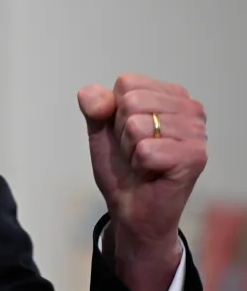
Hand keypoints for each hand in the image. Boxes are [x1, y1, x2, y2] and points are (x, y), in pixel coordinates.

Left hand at [78, 74, 206, 290]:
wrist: (130, 207)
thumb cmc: (121, 166)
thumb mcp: (100, 129)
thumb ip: (94, 105)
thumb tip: (94, 95)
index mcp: (170, 94)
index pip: (127, 82)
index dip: (114, 111)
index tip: (126, 133)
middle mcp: (190, 108)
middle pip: (132, 101)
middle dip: (121, 131)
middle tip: (135, 150)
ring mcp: (196, 132)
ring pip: (137, 125)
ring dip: (130, 149)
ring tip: (144, 161)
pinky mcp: (195, 157)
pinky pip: (146, 150)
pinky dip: (140, 164)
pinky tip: (152, 172)